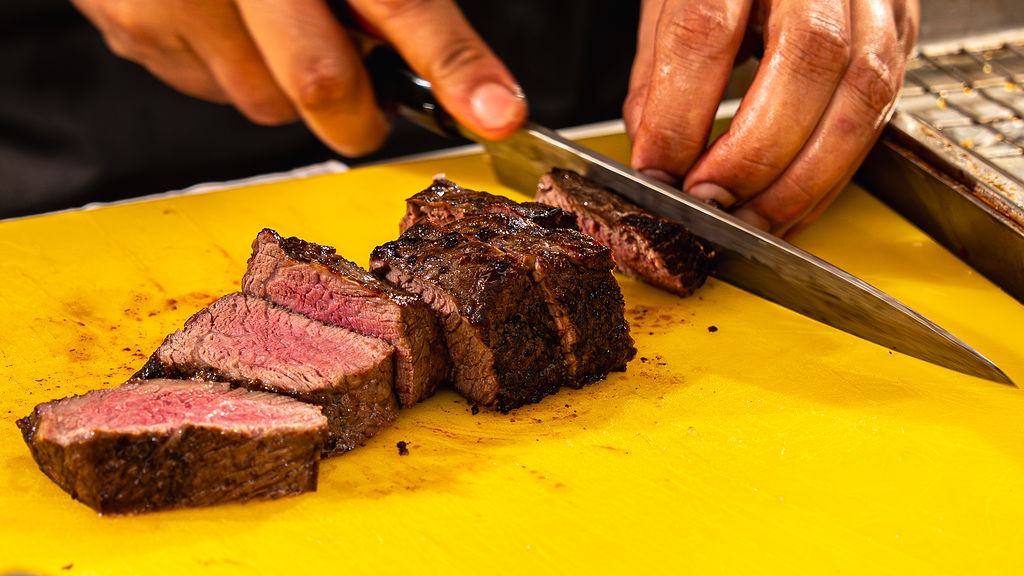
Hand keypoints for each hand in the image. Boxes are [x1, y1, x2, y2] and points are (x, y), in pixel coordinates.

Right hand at [71, 0, 526, 155]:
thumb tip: (454, 74)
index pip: (403, 8)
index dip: (455, 67)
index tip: (497, 114)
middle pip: (323, 86)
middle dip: (357, 115)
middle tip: (362, 96)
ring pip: (263, 104)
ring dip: (285, 87)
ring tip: (271, 23)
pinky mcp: (134, 28)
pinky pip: (209, 91)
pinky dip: (231, 72)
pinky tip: (222, 20)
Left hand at [623, 0, 918, 236]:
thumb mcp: (672, 0)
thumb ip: (659, 77)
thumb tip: (657, 162)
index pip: (708, 30)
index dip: (681, 113)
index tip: (658, 172)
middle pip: (807, 59)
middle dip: (754, 154)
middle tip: (710, 203)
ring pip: (861, 95)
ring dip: (802, 179)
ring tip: (750, 221)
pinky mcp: (902, 31)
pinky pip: (881, 114)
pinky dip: (832, 174)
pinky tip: (791, 204)